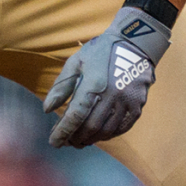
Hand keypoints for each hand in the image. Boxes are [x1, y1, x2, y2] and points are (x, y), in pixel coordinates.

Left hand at [43, 4, 173, 148]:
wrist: (134, 43)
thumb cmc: (100, 52)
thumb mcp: (76, 63)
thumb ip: (61, 87)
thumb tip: (47, 110)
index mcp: (93, 83)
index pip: (75, 115)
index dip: (63, 132)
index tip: (53, 143)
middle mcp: (112, 95)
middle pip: (90, 127)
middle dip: (76, 138)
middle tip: (67, 142)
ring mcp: (127, 101)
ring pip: (107, 131)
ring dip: (91, 139)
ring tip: (81, 140)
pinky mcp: (138, 104)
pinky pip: (122, 128)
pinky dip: (109, 135)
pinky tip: (100, 134)